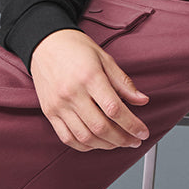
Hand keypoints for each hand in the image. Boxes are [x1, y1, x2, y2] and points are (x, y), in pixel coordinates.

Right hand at [30, 29, 149, 151]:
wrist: (45, 43)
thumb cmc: (76, 48)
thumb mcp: (105, 58)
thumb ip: (123, 82)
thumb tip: (142, 100)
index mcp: (89, 77)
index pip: (114, 109)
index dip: (132, 125)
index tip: (142, 133)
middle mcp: (72, 93)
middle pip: (101, 127)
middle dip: (122, 139)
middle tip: (134, 141)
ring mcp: (58, 105)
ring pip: (85, 137)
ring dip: (106, 145)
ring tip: (118, 143)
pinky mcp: (49, 112)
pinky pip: (67, 138)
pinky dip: (85, 145)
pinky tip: (97, 142)